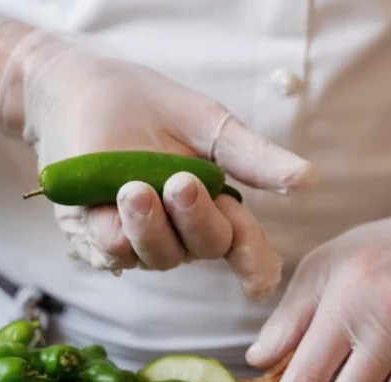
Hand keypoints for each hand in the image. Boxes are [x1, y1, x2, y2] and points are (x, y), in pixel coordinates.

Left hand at [0, 30, 317, 300]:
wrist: (82, 89)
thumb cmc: (148, 105)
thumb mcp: (207, 124)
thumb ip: (251, 156)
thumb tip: (307, 180)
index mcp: (215, 203)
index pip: (243, 243)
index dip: (255, 265)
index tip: (259, 283)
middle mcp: (181, 229)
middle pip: (206, 248)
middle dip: (196, 220)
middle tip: (180, 182)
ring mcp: (141, 236)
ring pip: (159, 257)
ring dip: (151, 226)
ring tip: (134, 187)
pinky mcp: (98, 234)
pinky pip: (115, 251)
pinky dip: (115, 230)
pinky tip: (109, 199)